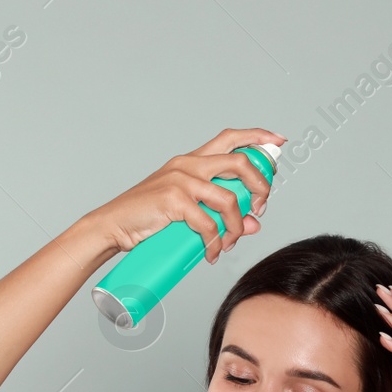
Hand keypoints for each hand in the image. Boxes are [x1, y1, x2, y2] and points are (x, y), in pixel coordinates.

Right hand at [80, 127, 285, 263]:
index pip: (230, 138)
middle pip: (240, 162)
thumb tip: (253, 224)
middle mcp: (188, 164)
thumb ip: (220, 213)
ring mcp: (181, 181)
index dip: (257, 137)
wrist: (114, 226)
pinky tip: (212, 254)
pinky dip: (215, 243)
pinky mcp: (174, 201)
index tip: (278, 142)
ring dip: (236, 227)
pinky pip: (208, 224)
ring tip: (229, 243)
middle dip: (260, 185)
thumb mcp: (188, 211)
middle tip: (261, 207)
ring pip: (229, 200)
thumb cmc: (148, 218)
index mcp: (191, 160)